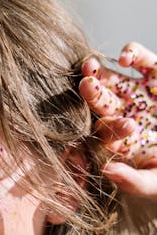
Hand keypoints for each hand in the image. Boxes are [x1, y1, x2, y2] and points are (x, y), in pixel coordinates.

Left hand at [79, 42, 156, 198]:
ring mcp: (137, 93)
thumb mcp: (156, 182)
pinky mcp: (154, 72)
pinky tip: (125, 58)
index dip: (104, 129)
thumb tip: (106, 171)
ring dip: (99, 71)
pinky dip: (131, 53)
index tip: (112, 127)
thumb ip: (132, 181)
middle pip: (100, 103)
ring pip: (113, 78)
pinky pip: (139, 59)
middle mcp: (123, 114)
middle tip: (85, 85)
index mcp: (120, 140)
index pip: (103, 134)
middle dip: (91, 94)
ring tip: (90, 66)